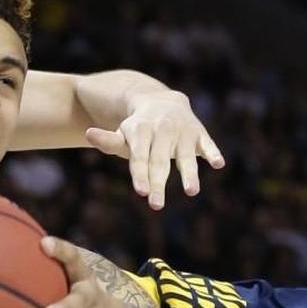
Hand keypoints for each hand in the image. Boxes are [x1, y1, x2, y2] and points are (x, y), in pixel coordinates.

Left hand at [86, 89, 224, 209]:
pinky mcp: (199, 132)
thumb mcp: (124, 134)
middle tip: (156, 205)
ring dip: (189, 173)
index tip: (142, 192)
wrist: (164, 101)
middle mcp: (163, 130)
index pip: (140, 157)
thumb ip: (108, 141)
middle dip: (158, 183)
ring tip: (192, 192)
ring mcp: (182, 131)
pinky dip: (212, 153)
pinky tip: (219, 164)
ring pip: (185, 155)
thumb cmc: (140, 129)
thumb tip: (87, 134)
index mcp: (141, 131)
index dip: (141, 174)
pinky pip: (207, 144)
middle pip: (160, 161)